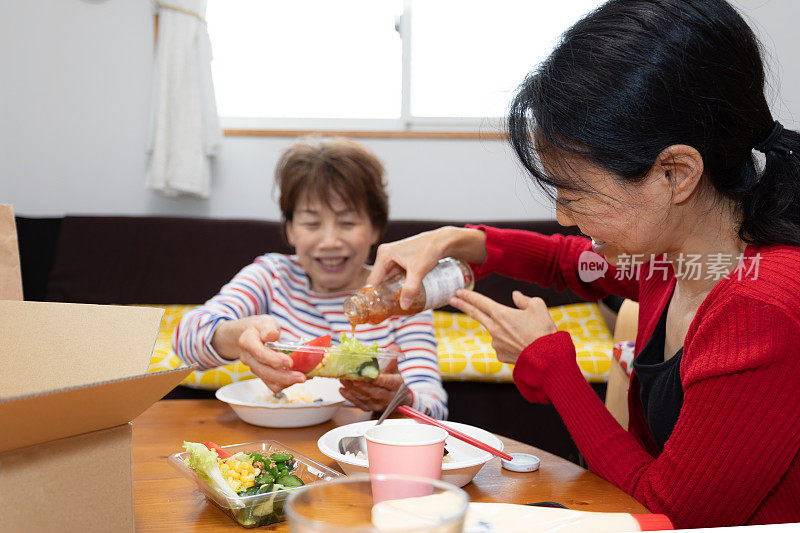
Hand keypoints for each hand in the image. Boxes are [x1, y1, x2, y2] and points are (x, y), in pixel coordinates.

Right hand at [211, 315, 305, 392]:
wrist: (250, 336)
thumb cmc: (259, 328)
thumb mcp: (264, 322)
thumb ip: (268, 328)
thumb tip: (272, 335)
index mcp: (248, 342)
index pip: (259, 353)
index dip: (274, 360)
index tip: (289, 362)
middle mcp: (249, 358)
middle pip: (265, 372)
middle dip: (284, 377)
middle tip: (302, 377)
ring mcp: (255, 368)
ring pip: (269, 381)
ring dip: (287, 382)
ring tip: (303, 378)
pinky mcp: (262, 375)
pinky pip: (273, 384)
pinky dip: (287, 383)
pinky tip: (299, 377)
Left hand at [339, 353, 409, 411]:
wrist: (396, 399)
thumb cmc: (394, 381)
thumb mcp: (395, 370)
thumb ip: (393, 359)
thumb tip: (396, 347)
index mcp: (396, 385)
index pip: (389, 383)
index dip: (380, 380)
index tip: (372, 376)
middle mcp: (388, 397)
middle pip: (375, 392)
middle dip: (363, 385)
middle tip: (352, 377)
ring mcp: (378, 404)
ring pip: (365, 397)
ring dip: (353, 389)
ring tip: (343, 379)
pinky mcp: (370, 408)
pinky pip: (359, 404)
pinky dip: (350, 397)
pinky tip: (342, 389)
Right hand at [367, 226, 486, 308]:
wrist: (443, 241)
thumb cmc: (430, 250)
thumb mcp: (418, 270)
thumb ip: (410, 288)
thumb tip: (403, 306)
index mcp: (384, 254)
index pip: (373, 280)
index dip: (372, 295)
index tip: (375, 309)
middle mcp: (385, 254)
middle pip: (379, 280)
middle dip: (382, 294)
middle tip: (386, 309)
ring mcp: (392, 257)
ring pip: (387, 278)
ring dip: (390, 290)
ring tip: (393, 305)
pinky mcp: (400, 260)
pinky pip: (394, 275)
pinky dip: (397, 285)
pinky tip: (402, 295)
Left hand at [448, 290, 557, 363]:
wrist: (546, 358)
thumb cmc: (543, 330)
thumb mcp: (538, 306)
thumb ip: (524, 299)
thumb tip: (515, 296)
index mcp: (501, 314)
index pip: (480, 302)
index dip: (468, 295)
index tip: (458, 291)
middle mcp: (494, 329)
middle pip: (475, 314)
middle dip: (462, 305)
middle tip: (452, 299)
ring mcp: (495, 343)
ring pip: (496, 331)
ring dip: (504, 330)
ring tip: (526, 334)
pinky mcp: (500, 355)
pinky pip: (502, 345)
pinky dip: (509, 343)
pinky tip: (522, 345)